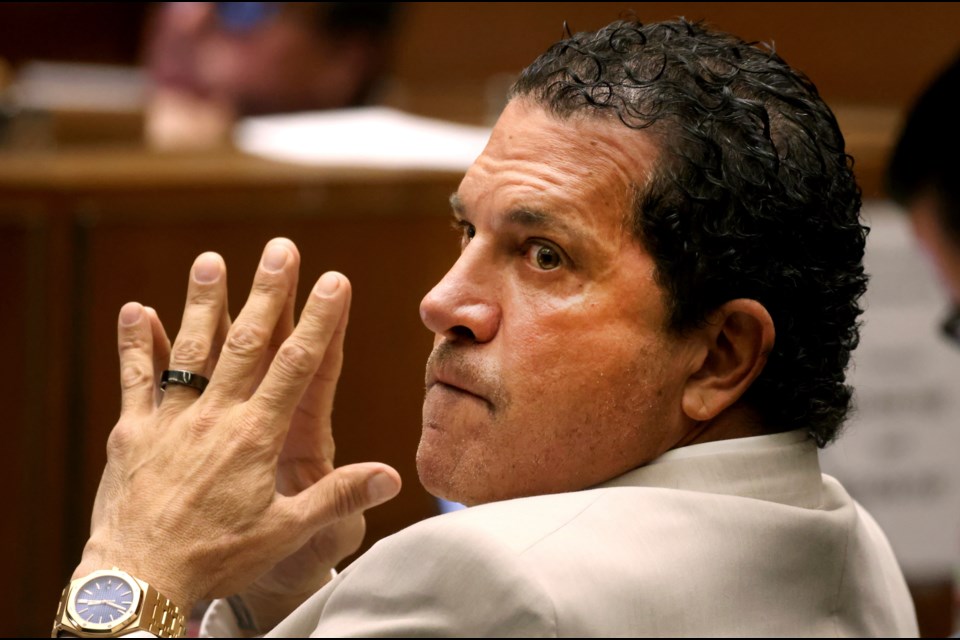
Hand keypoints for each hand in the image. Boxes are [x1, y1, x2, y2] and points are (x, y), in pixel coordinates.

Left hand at [74, 238, 401, 618]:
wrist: (140, 581)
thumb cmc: (217, 560)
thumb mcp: (287, 534)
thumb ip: (339, 498)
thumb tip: (392, 476)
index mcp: (258, 436)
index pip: (297, 365)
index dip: (319, 319)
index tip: (335, 280)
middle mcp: (216, 417)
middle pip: (246, 342)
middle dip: (267, 292)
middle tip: (280, 249)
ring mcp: (171, 420)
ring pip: (191, 349)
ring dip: (203, 303)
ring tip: (212, 260)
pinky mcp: (132, 433)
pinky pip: (134, 379)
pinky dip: (137, 344)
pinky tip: (136, 308)